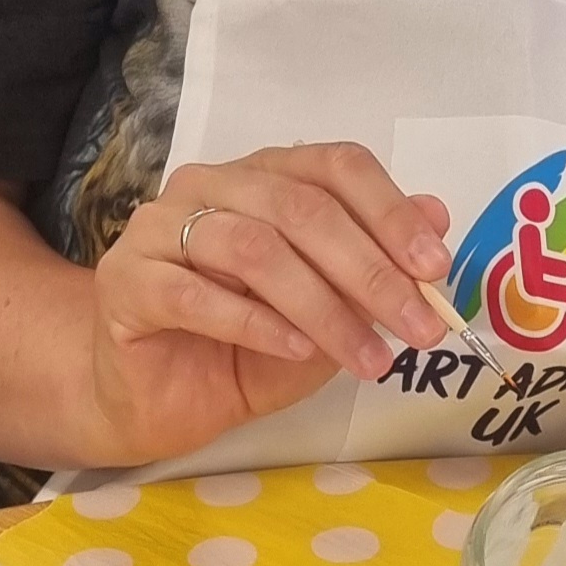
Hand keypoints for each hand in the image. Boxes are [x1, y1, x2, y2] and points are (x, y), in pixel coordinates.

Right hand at [87, 141, 450, 465]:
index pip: (336, 166)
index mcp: (264, 176)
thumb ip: (373, 263)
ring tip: (369, 359)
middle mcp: (211, 186)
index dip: (391, 212)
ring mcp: (161, 229)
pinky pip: (197, 295)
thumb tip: (438, 214)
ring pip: (254, 249)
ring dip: (324, 308)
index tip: (435, 268)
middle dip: (371, 272)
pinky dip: (258, 324)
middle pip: (301, 208)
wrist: (154, 399)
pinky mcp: (128, 282)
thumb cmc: (243, 348)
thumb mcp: (328, 310)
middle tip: (420, 327)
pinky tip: (299, 351)